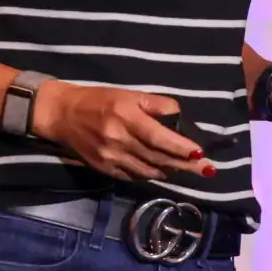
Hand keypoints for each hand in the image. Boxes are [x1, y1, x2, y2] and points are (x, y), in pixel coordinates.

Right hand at [31, 80, 215, 181]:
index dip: (180, 147)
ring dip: (170, 171)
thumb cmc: (100, 99)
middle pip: (158, 158)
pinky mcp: (105, 170)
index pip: (158, 137)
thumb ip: (154, 104)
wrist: (63, 115)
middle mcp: (119, 140)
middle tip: (208, 170)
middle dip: (185, 165)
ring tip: (188, 169)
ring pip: (148, 171)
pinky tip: (163, 172)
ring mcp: (111, 158)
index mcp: (126, 117)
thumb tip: (178, 114)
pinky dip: (151, 175)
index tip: (200, 153)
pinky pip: (134, 176)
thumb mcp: (128, 94)